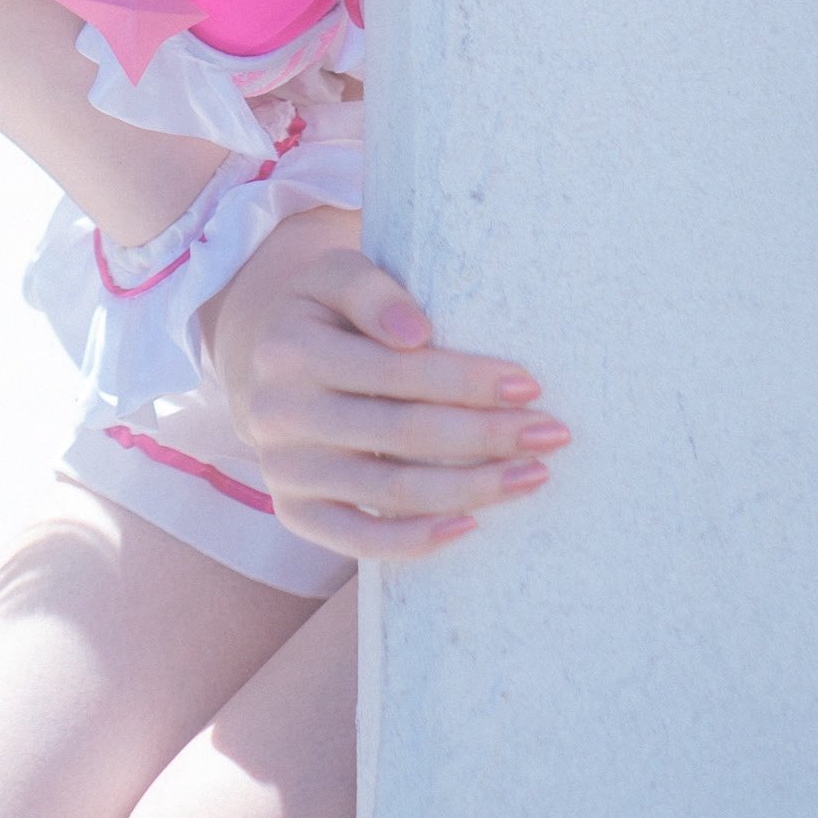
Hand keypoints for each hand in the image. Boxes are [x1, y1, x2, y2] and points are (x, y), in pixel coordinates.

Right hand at [207, 220, 566, 561]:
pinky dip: (416, 541)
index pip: (395, 370)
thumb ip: (372, 291)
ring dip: (473, 488)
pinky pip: (358, 540)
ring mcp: (283, 469)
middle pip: (402, 432)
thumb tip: (417, 335)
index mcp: (288, 348)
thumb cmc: (325, 313)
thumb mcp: (335, 276)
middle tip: (552, 434)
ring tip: (534, 476)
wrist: (265, 362)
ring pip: (392, 489)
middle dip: (487, 435)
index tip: (529, 385)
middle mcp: (277, 413)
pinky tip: (470, 527)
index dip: (466, 380)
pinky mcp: (293, 512)